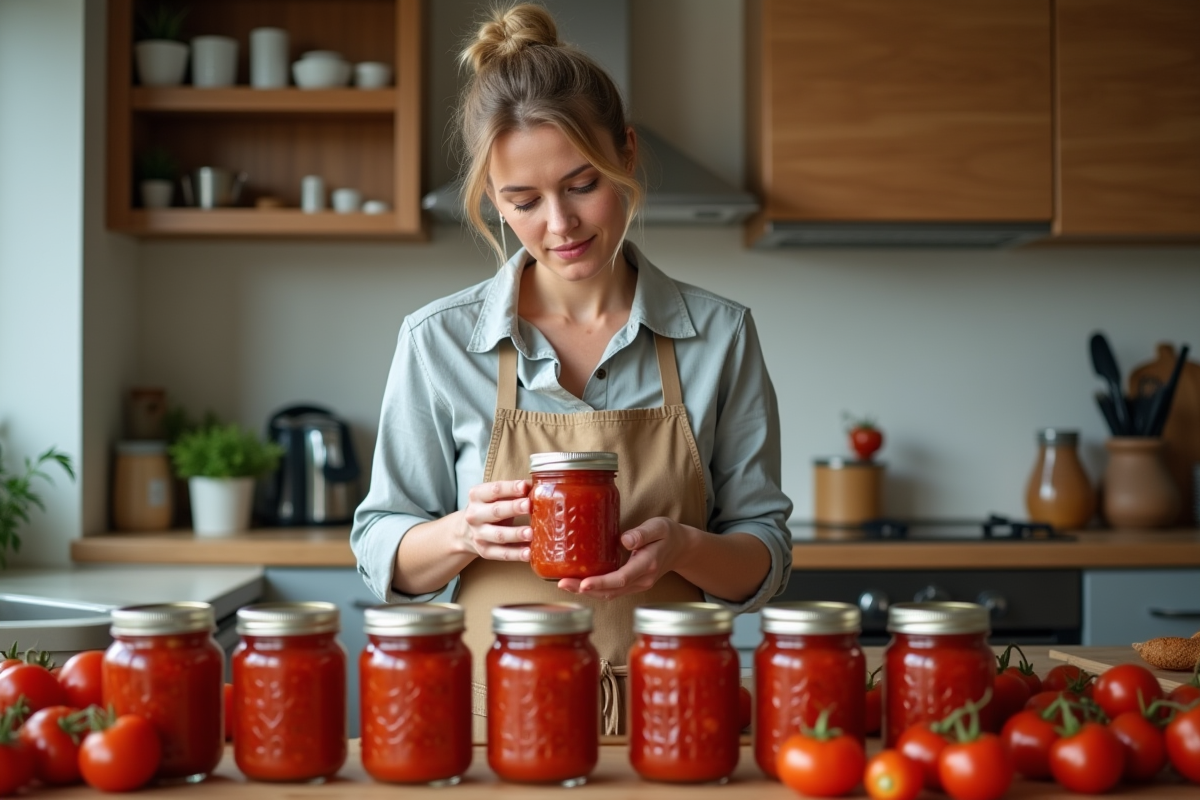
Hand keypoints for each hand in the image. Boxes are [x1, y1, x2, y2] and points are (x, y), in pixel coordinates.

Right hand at [459, 479, 531, 561]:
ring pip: (499, 535)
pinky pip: (502, 554)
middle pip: (496, 511)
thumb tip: (538, 488)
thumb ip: (513, 492)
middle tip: (529, 505)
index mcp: (477, 496)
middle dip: (513, 508)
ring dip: (515, 534)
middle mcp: (475, 515)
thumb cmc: (488, 508)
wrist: (464, 531)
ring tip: (531, 533)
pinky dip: (516, 554)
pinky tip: (529, 553)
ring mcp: (479, 535)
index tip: (524, 486)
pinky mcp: (485, 551)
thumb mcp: (494, 497)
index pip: (495, 489)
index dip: (510, 488)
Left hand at [557, 517, 688, 599]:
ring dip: (586, 592)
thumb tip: (624, 540)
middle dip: (585, 590)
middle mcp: (642, 580)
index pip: (622, 578)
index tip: (583, 583)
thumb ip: (642, 534)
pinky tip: (578, 583)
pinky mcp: (632, 585)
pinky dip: (594, 590)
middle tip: (562, 583)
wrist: (681, 549)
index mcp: (647, 565)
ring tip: (564, 584)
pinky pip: (612, 591)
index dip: (601, 583)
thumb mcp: (659, 527)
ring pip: (609, 594)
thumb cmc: (668, 534)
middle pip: (610, 591)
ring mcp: (637, 585)